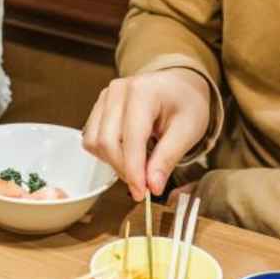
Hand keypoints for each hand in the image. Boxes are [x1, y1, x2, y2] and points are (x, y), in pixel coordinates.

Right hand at [82, 68, 210, 200]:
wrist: (179, 85)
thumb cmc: (186, 104)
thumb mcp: (188, 131)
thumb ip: (167, 158)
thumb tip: (152, 186)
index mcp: (143, 92)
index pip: (130, 138)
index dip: (134, 170)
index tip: (142, 193)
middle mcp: (117, 91)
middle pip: (107, 142)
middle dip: (124, 170)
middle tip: (144, 185)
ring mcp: (104, 97)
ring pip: (95, 142)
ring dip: (114, 162)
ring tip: (138, 165)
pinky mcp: (98, 107)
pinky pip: (91, 138)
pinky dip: (107, 154)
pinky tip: (128, 153)